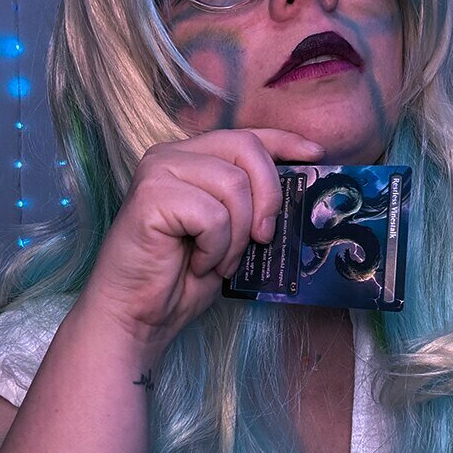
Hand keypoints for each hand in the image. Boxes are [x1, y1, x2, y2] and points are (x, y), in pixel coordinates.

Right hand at [81, 128, 323, 354]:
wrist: (137, 316)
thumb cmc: (181, 279)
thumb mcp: (231, 234)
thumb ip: (252, 204)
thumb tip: (299, 185)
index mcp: (190, 158)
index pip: (246, 135)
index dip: (284, 141)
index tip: (315, 154)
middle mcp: (171, 154)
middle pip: (246, 148)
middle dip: (268, 196)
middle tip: (262, 238)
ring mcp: (158, 171)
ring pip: (234, 186)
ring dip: (237, 236)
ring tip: (218, 261)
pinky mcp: (150, 196)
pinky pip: (213, 215)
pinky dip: (216, 248)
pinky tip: (197, 264)